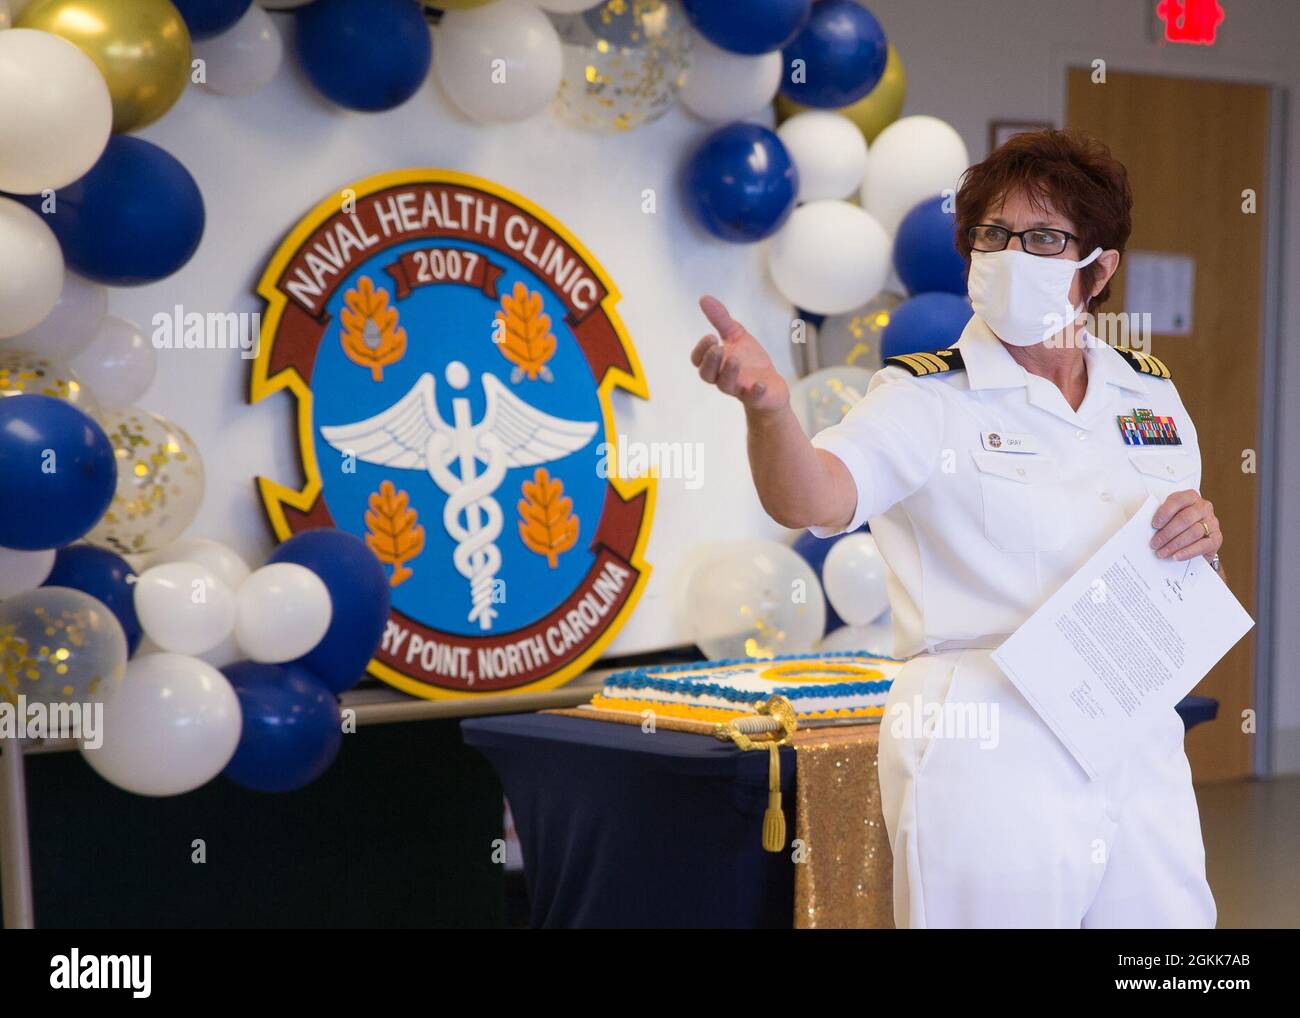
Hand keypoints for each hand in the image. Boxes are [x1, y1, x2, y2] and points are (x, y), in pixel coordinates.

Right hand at [690, 295, 789, 413]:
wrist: (771, 386)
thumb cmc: (749, 361)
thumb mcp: (736, 336)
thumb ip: (720, 319)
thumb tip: (703, 298)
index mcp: (715, 364)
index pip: (698, 360)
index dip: (701, 350)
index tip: (711, 336)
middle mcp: (722, 378)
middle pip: (707, 375)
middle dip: (710, 361)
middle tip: (718, 348)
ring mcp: (739, 389)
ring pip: (726, 385)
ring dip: (729, 372)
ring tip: (734, 359)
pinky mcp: (757, 397)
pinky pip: (753, 398)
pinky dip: (755, 392)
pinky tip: (760, 383)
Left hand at [1150, 489, 1221, 561]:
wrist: (1196, 540)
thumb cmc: (1178, 525)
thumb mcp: (1170, 517)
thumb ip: (1162, 518)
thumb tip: (1146, 529)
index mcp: (1190, 497)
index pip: (1178, 500)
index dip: (1165, 512)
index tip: (1154, 525)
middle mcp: (1203, 507)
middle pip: (1185, 518)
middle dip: (1167, 533)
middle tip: (1154, 544)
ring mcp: (1212, 522)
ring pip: (1193, 532)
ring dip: (1175, 544)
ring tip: (1162, 552)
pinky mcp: (1216, 538)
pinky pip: (1203, 545)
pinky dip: (1188, 552)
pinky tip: (1177, 556)